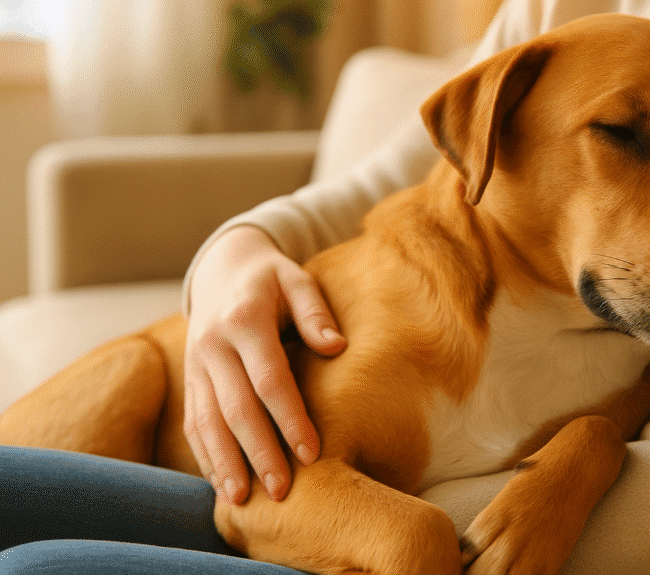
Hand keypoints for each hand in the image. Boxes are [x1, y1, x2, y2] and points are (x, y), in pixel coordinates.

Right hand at [184, 225, 345, 504]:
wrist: (223, 270)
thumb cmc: (273, 281)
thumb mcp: (297, 281)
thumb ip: (316, 312)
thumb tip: (337, 347)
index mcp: (244, 320)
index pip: (269, 379)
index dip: (290, 418)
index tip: (312, 453)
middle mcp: (212, 345)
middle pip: (235, 409)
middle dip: (258, 453)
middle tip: (282, 492)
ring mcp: (195, 365)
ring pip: (207, 422)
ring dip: (224, 464)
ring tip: (241, 501)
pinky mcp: (189, 380)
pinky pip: (193, 423)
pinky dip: (206, 456)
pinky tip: (221, 485)